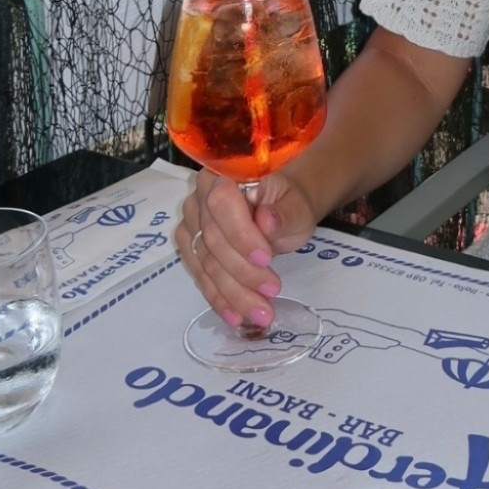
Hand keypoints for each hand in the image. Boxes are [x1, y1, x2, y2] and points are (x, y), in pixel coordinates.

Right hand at [174, 169, 316, 330]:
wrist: (280, 210)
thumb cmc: (289, 204)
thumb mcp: (298, 207)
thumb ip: (285, 213)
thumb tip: (266, 221)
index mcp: (226, 172)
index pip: (223, 202)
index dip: (241, 233)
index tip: (266, 259)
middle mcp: (201, 194)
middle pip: (213, 238)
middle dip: (243, 272)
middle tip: (272, 292)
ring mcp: (192, 221)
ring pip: (206, 262)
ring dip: (233, 293)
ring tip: (261, 314)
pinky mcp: (190, 245)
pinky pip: (200, 276)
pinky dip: (219, 299)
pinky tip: (236, 317)